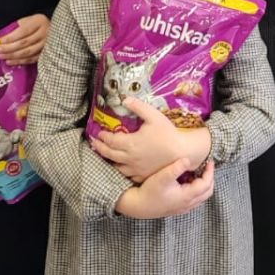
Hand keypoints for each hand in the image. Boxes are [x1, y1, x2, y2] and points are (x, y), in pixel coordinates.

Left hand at [0, 14, 49, 64]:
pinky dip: (20, 61)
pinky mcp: (46, 54)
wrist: (53, 30)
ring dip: (13, 56)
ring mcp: (47, 45)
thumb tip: (3, 38)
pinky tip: (10, 62)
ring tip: (2, 56)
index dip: (11, 37)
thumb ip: (17, 27)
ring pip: (28, 52)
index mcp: (39, 22)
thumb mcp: (28, 20)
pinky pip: (31, 59)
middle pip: (25, 43)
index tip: (1, 41)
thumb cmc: (36, 24)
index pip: (24, 31)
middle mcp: (45, 33)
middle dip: (9, 47)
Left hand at [92, 97, 210, 182]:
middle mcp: (129, 157)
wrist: (181, 152)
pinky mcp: (142, 175)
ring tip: (104, 154)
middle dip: (99, 147)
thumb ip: (138, 106)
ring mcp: (135, 169)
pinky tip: (120, 166)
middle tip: (93, 143)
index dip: (102, 136)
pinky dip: (120, 169)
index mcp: (130, 143)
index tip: (98, 132)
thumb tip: (124, 99)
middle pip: (109, 154)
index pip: (111, 140)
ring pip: (116, 166)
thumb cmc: (168, 133)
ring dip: (107, 159)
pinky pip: (126, 174)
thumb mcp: (153, 115)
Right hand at [114, 158, 214, 218]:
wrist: (139, 206)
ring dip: (204, 184)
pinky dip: (197, 190)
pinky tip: (188, 181)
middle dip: (210, 178)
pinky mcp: (178, 208)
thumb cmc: (150, 191)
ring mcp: (183, 208)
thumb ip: (176, 168)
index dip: (210, 172)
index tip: (210, 161)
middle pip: (207, 192)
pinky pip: (194, 200)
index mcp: (187, 196)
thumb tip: (188, 159)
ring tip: (199, 172)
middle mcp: (188, 204)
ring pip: (201, 197)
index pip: (206, 184)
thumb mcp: (163, 177)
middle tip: (207, 166)